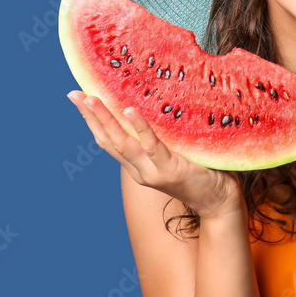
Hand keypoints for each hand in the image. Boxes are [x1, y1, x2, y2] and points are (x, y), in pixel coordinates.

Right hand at [67, 90, 242, 218]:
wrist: (221, 201)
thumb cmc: (201, 172)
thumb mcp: (174, 151)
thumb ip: (161, 136)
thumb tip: (155, 104)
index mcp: (138, 166)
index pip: (109, 142)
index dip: (92, 122)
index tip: (80, 99)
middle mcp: (140, 171)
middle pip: (108, 141)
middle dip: (90, 117)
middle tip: (74, 94)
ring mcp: (153, 172)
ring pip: (122, 143)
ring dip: (104, 120)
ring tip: (91, 98)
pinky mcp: (170, 169)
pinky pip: (151, 145)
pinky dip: (138, 127)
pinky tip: (127, 110)